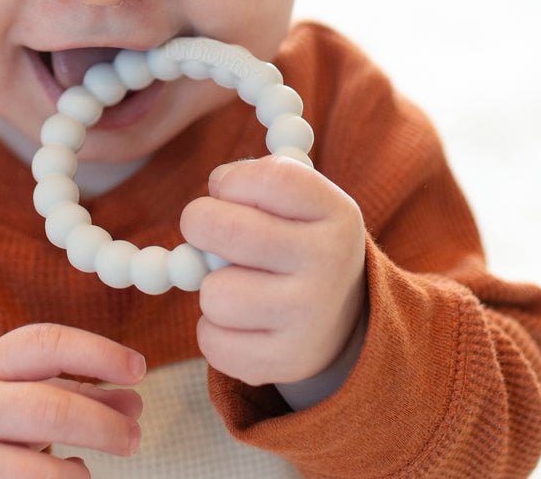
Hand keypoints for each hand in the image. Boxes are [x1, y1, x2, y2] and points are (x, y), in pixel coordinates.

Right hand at [0, 323, 144, 477]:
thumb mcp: (21, 381)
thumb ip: (78, 388)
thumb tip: (134, 404)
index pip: (46, 344)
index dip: (96, 353)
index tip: (138, 367)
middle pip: (47, 410)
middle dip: (100, 424)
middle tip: (133, 436)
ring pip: (34, 472)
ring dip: (77, 474)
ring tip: (92, 467)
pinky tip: (68, 477)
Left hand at [180, 156, 366, 388]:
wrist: (342, 315)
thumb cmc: (296, 239)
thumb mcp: (294, 201)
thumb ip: (250, 184)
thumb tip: (202, 207)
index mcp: (335, 212)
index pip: (269, 179)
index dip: (229, 181)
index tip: (224, 190)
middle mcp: (329, 263)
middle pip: (228, 231)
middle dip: (198, 224)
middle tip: (203, 228)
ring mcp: (311, 316)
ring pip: (214, 294)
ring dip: (210, 287)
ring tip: (237, 284)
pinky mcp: (288, 361)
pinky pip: (212, 342)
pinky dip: (213, 330)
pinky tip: (240, 321)